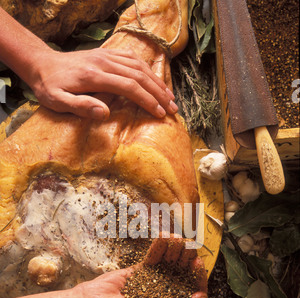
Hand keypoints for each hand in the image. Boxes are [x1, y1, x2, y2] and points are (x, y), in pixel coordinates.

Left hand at [28, 48, 177, 119]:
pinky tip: (155, 81)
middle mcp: (104, 62)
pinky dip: (147, 70)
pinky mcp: (107, 54)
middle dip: (158, 93)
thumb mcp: (57, 101)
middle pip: (139, 75)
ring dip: (157, 82)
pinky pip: (132, 59)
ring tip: (170, 97)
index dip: (147, 100)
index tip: (160, 114)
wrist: (42, 64)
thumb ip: (80, 106)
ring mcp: (107, 56)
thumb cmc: (49, 87)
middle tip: (173, 109)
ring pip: (139, 66)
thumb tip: (104, 113)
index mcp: (94, 76)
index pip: (129, 86)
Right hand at [73, 236, 207, 297]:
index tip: (198, 267)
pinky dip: (160, 247)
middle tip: (190, 249)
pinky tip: (166, 237)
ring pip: (169, 266)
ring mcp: (150, 284)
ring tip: (180, 240)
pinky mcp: (137, 272)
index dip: (197, 281)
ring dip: (176, 252)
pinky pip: (153, 258)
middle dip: (188, 263)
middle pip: (182, 278)